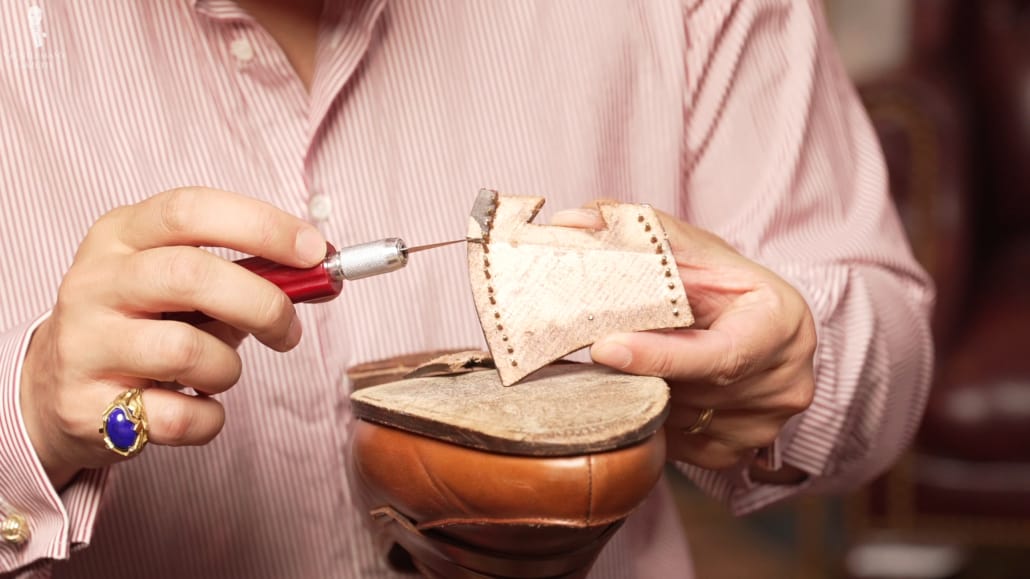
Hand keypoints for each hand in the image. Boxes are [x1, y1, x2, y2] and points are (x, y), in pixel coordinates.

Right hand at [19, 188, 326, 487]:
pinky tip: (196, 406)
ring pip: (186, 350)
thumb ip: (243, 271)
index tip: (314, 251)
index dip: (261, 226)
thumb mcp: (178, 280)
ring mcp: (84, 344)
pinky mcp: (86, 407)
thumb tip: (319, 273)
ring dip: (228, 368)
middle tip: (288, 331)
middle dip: (262, 303)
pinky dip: (210, 417)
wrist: (55, 388)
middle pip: (190, 275)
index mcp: (120, 235)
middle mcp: (94, 282)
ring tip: (219, 372)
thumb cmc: (143, 323)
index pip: (190, 210)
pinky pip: (180, 416)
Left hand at [552, 206, 815, 472]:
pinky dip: (654, 417)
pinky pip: (676, 444)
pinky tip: (650, 386)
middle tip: (593, 347)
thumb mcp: (694, 250)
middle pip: (690, 390)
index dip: (659, 355)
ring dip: (642, 393)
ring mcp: (764, 425)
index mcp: (782, 326)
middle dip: (637, 370)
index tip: (604, 347)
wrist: (764, 326)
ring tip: (626, 361)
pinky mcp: (740, 454)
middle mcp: (784, 383)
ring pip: (677, 419)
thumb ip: (639, 232)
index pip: (719, 355)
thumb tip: (573, 222)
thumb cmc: (727, 285)